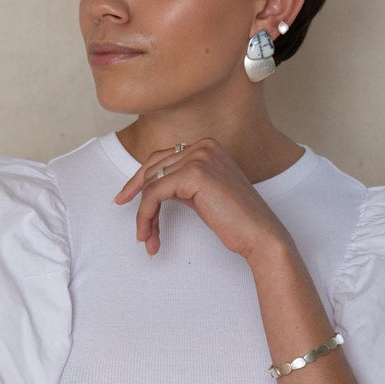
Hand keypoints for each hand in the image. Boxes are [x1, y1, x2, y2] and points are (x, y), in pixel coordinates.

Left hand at [114, 138, 288, 257]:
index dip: (139, 180)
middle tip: (132, 220)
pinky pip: (155, 194)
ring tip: (147, 238)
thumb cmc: (234, 218)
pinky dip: (146, 216)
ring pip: (151, 183)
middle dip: (138, 196)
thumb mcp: (201, 192)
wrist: (259, 234)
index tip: (125, 197)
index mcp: (207, 145)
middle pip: (152, 167)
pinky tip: (150, 234)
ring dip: (144, 214)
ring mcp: (199, 157)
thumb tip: (149, 185)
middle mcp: (203, 145)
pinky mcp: (194, 174)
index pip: (161, 157)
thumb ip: (179, 181)